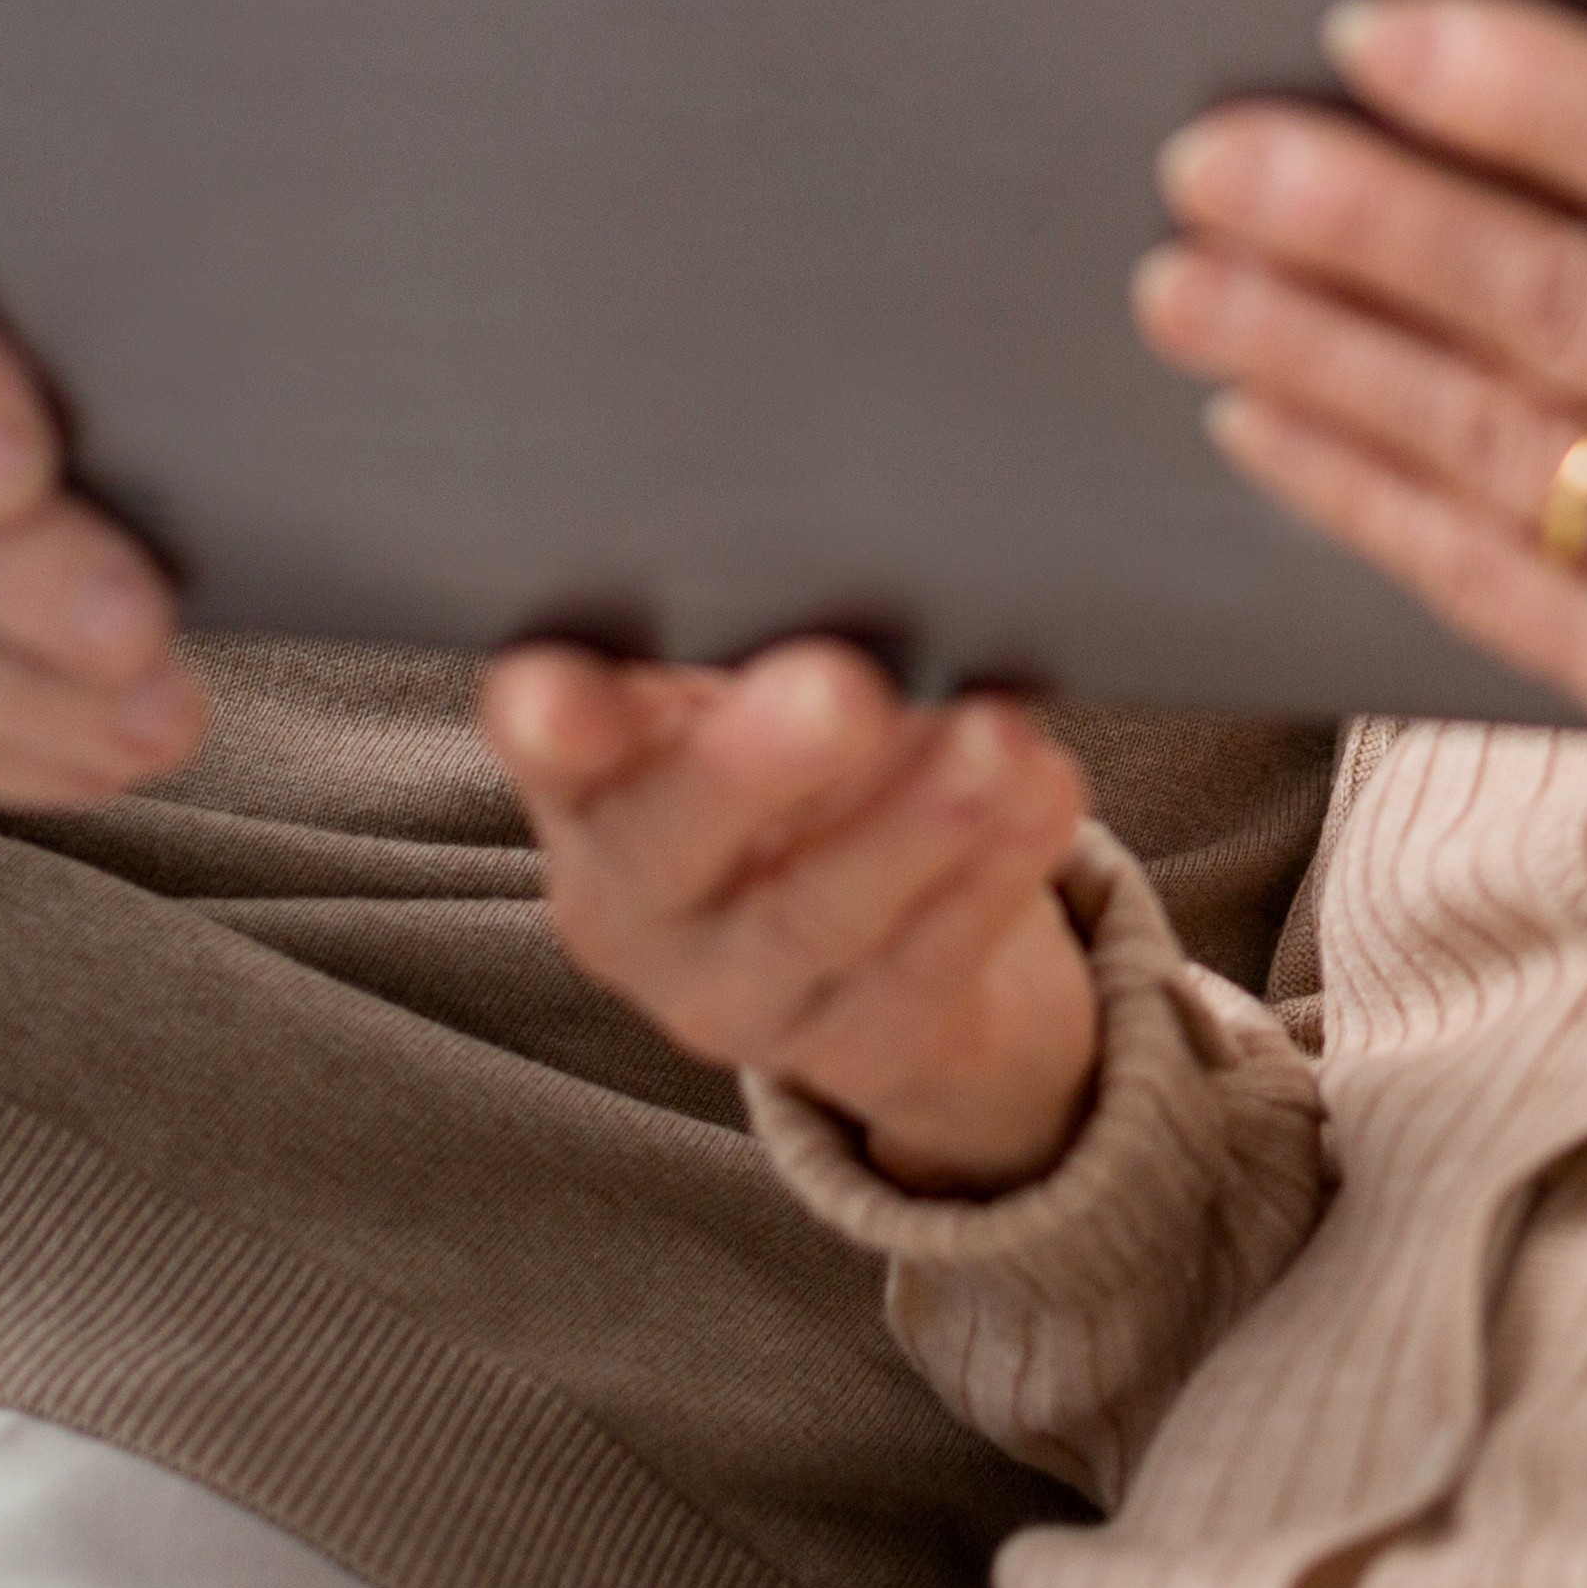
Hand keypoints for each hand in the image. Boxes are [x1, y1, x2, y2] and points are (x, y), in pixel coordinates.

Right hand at [485, 642, 1097, 1193]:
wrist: (872, 946)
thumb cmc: (788, 764)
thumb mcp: (734, 697)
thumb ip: (748, 632)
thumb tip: (827, 541)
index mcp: (588, 786)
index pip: (549, 749)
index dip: (546, 722)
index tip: (561, 692)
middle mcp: (633, 901)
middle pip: (673, 842)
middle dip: (757, 764)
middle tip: (840, 686)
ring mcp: (732, 994)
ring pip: (813, 915)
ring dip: (914, 821)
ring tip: (995, 735)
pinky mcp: (851, 1046)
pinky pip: (922, 966)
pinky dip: (991, 877)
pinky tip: (1040, 799)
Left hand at [1136, 0, 1586, 936]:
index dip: (1530, 92)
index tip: (1375, 28)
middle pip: (1565, 306)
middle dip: (1361, 221)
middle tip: (1209, 150)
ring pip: (1497, 448)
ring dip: (1315, 354)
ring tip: (1181, 276)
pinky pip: (1492, 587)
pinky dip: (1361, 495)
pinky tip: (1259, 421)